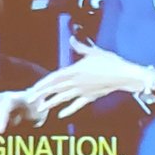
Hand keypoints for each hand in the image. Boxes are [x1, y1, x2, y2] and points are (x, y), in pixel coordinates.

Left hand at [29, 36, 146, 118]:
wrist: (123, 75)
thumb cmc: (110, 62)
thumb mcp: (94, 52)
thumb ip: (80, 47)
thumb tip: (72, 39)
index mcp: (75, 70)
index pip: (54, 78)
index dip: (43, 83)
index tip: (33, 88)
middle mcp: (76, 82)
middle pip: (55, 89)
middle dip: (42, 94)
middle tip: (30, 99)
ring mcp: (82, 91)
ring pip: (63, 98)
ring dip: (51, 103)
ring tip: (41, 108)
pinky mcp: (90, 97)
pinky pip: (77, 104)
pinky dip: (69, 110)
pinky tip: (61, 115)